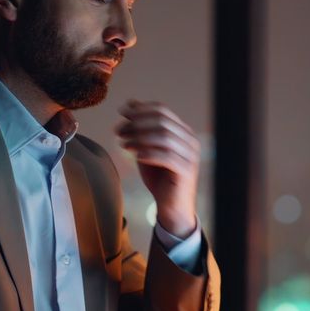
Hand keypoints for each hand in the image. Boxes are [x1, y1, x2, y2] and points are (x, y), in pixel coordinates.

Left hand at [115, 101, 199, 238]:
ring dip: (139, 138)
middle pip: (162, 122)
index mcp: (182, 131)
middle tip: (118, 130)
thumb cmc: (159, 177)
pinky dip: (149, 153)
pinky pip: (166, 156)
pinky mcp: (186, 171)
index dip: (140, 109)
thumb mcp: (147, 148)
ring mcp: (190, 156)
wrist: (171, 207)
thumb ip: (141, 128)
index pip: (162, 111)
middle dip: (137, 123)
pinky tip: (135, 156)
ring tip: (123, 144)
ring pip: (164, 137)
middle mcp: (190, 140)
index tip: (122, 112)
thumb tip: (130, 104)